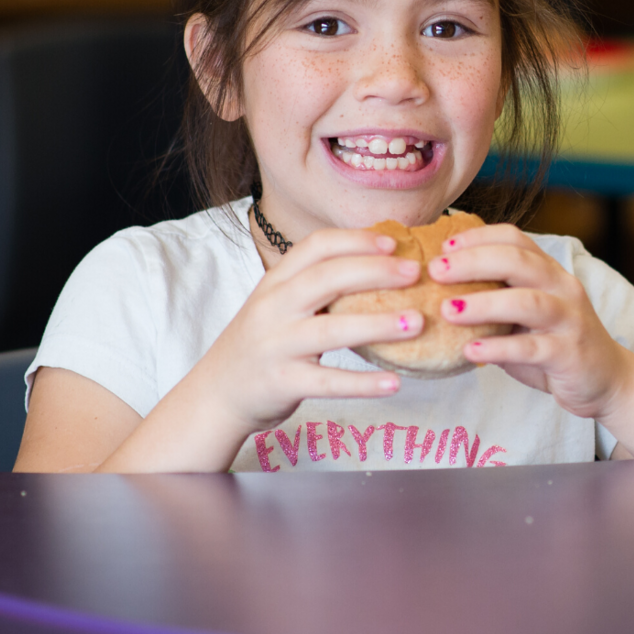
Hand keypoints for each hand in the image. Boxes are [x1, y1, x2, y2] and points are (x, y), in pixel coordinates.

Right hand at [180, 228, 425, 433]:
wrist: (217, 393)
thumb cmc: (264, 343)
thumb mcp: (280, 304)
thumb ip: (318, 285)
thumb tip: (382, 264)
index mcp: (276, 282)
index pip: (315, 247)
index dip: (356, 240)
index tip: (393, 242)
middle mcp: (273, 308)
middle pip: (327, 279)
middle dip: (375, 271)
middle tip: (416, 272)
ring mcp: (276, 346)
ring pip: (331, 330)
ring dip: (377, 325)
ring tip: (417, 323)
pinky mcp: (282, 383)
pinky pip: (328, 382)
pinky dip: (363, 383)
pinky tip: (395, 382)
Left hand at [427, 224, 631, 418]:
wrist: (606, 380)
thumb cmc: (554, 344)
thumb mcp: (526, 314)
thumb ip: (496, 297)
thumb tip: (439, 289)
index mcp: (550, 272)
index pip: (515, 239)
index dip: (478, 237)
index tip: (442, 246)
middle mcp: (563, 288)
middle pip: (519, 262)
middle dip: (474, 262)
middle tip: (436, 271)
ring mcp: (569, 320)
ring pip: (527, 302)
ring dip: (484, 304)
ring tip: (448, 310)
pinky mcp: (569, 354)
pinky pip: (531, 348)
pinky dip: (498, 348)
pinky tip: (470, 351)